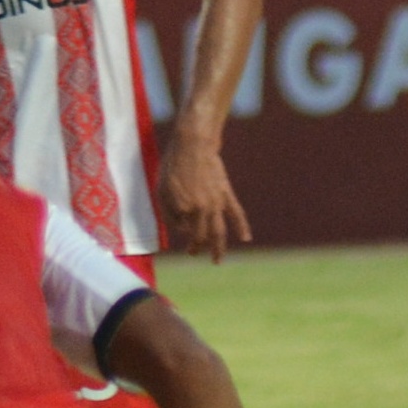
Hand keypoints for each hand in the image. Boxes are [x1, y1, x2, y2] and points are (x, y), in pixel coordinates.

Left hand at [158, 140, 250, 262]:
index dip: (182, 236)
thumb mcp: (161, 191)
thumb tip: (182, 230)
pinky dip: (242, 226)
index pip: (185, 231)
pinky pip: (237, 213)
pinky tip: (246, 239)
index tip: (180, 235)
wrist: (193, 146)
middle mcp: (203, 208)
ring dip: (219, 247)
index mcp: (185, 208)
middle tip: (193, 254)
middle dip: (197, 247)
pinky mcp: (226, 194)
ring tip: (217, 261)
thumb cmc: (172, 168)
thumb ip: (169, 213)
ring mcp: (217, 202)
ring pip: (219, 230)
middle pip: (202, 235)